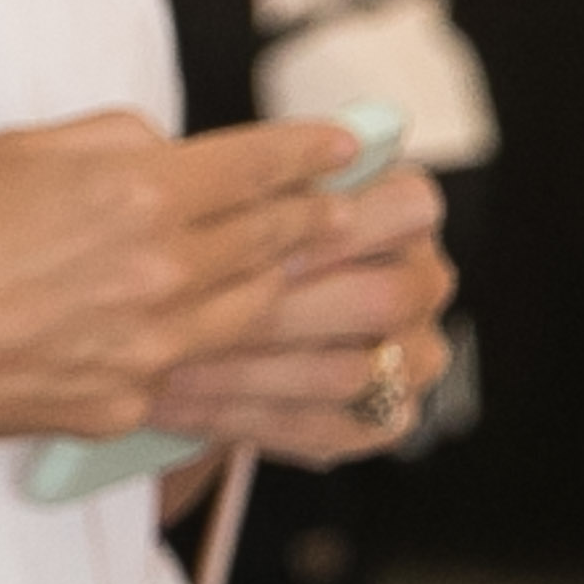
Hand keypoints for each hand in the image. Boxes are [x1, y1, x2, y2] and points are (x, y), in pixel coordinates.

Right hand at [0, 114, 408, 455]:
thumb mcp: (13, 152)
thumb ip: (113, 145)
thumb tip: (170, 156)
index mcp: (134, 193)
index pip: (260, 166)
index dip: (314, 153)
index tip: (347, 147)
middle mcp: (161, 273)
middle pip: (283, 241)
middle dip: (340, 218)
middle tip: (384, 207)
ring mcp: (152, 350)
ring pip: (268, 315)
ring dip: (315, 291)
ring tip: (352, 277)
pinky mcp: (127, 405)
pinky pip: (210, 379)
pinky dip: (245, 362)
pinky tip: (278, 354)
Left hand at [150, 157, 456, 463]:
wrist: (189, 322)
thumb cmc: (208, 239)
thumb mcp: (209, 192)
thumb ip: (221, 173)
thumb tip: (168, 154)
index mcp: (404, 210)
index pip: (408, 206)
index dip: (332, 225)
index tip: (251, 240)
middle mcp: (423, 282)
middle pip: (382, 299)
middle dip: (280, 309)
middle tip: (191, 313)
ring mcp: (413, 357)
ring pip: (344, 372)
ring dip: (245, 371)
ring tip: (161, 364)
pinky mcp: (382, 418)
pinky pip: (324, 428)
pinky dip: (240, 417)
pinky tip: (171, 404)